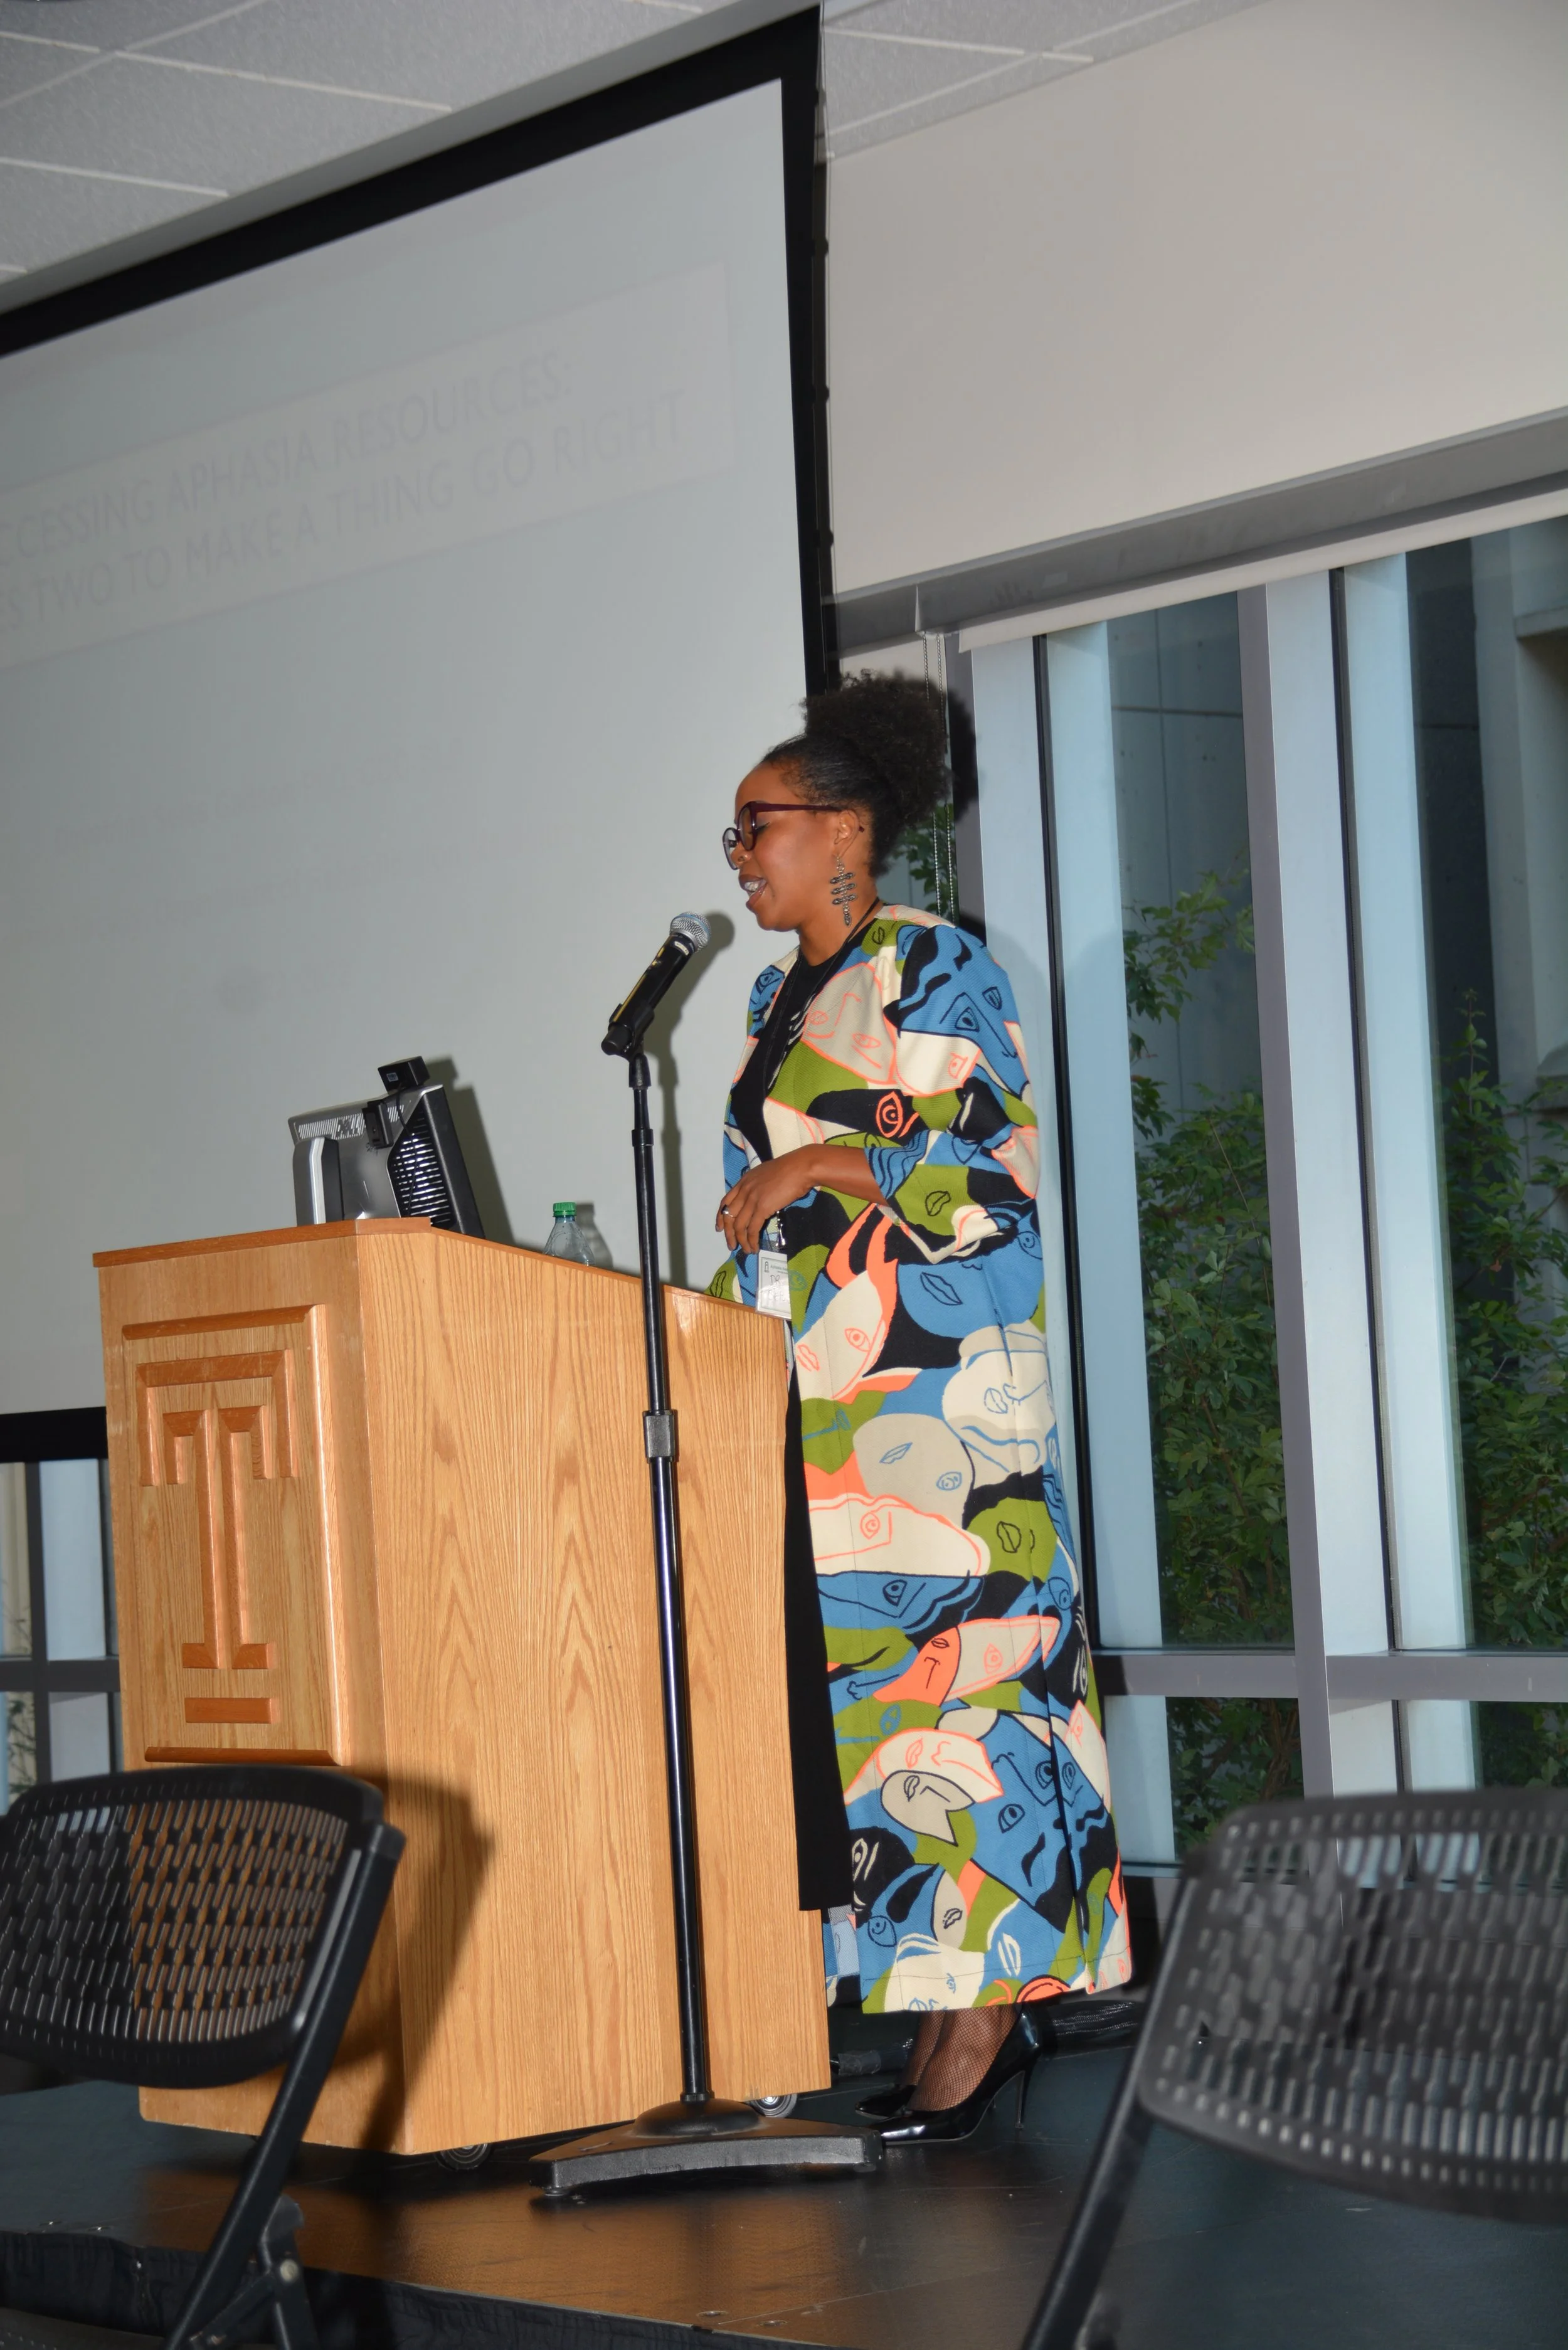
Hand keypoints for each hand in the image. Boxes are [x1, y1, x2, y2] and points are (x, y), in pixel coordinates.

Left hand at [717, 1145, 886, 1256]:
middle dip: (728, 1234)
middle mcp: (744, 1190)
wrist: (800, 1167)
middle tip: (731, 1245)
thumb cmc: (790, 1169)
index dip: (721, 1217)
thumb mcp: (766, 1174)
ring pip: (739, 1226)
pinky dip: (751, 1240)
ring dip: (741, 1241)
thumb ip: (758, 1186)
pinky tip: (755, 1247)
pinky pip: (752, 1229)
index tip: (720, 1227)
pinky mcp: (762, 1208)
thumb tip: (760, 1197)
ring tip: (746, 1250)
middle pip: (729, 1216)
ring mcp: (752, 1199)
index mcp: (744, 1181)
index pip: (725, 1202)